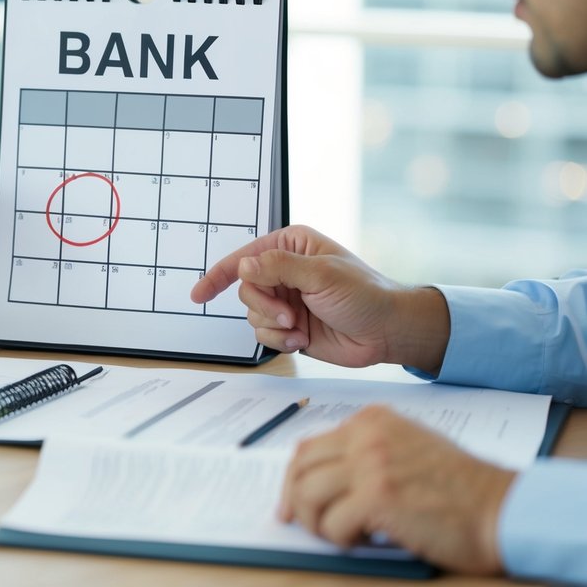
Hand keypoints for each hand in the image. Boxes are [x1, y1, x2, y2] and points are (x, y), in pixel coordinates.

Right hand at [189, 225, 448, 371]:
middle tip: (288, 315)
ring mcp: (287, 299)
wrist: (389, 332)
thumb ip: (278, 268)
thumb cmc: (366, 295)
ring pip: (252, 314)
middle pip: (245, 289)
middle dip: (263, 306)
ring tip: (298, 329)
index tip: (198, 294)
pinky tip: (301, 339)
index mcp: (291, 248)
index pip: (245, 258)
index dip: (219, 275)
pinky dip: (279, 339)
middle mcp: (285, 272)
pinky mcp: (290, 325)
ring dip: (272, 325)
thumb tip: (243, 265)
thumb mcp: (322, 275)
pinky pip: (264, 333)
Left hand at [280, 405, 514, 575]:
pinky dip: (340, 539)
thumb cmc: (457, 489)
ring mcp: (370, 462)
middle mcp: (366, 434)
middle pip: (299, 467)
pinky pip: (332, 523)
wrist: (501, 509)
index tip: (288, 505)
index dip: (293, 480)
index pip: (309, 446)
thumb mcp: (405, 449)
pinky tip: (364, 541)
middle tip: (305, 527)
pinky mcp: (377, 496)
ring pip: (307, 495)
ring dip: (317, 524)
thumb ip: (363, 454)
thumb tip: (315, 481)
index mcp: (371, 420)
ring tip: (341, 536)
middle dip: (295, 502)